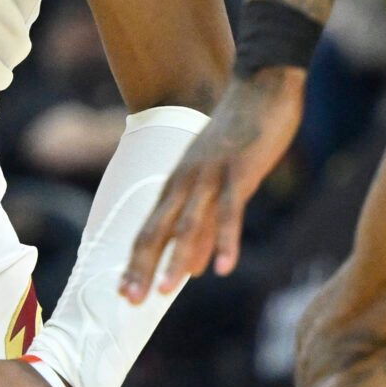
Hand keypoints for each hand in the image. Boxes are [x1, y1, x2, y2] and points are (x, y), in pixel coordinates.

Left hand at [121, 67, 304, 300]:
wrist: (262, 86)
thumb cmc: (242, 135)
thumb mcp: (219, 182)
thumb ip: (204, 225)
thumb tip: (196, 267)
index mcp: (177, 183)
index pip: (149, 229)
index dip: (135, 262)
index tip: (123, 292)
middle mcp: (185, 181)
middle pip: (157, 230)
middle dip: (142, 267)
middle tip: (130, 300)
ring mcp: (210, 177)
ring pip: (187, 225)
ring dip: (175, 259)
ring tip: (164, 291)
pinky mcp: (238, 172)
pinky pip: (229, 212)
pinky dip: (225, 241)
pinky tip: (223, 268)